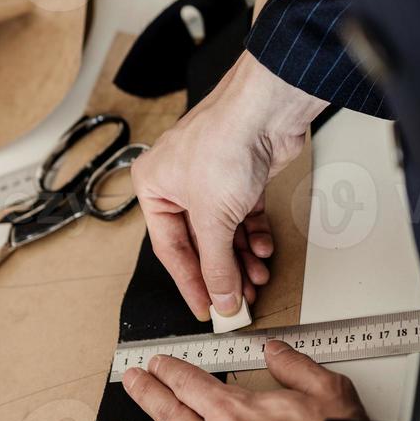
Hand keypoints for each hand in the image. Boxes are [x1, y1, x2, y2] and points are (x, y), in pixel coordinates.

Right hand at [131, 52, 326, 320]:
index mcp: (154, 188)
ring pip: (225, 232)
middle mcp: (179, 183)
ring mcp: (212, 180)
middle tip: (236, 301)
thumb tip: (220, 298)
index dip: (190, 284)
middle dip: (222, 273)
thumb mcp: (213, 218)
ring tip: (256, 280)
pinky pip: (244, 218)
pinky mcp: (241, 178)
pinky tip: (263, 250)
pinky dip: (254, 236)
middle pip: (200, 243)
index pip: (170, 250)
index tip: (205, 310)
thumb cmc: (223, 143)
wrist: (265, 111)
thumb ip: (217, 265)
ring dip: (242, 259)